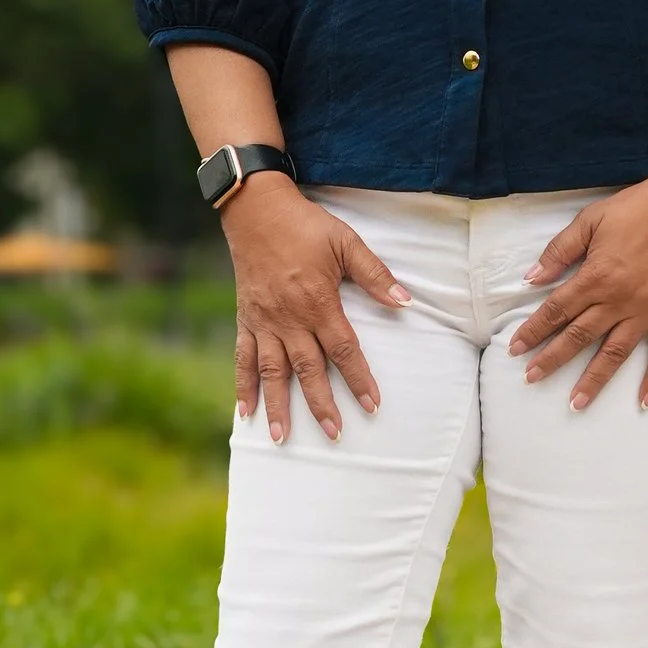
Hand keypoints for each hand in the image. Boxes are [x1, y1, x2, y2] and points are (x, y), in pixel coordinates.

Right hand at [221, 178, 409, 442]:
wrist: (256, 209)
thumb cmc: (305, 224)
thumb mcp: (346, 243)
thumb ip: (375, 275)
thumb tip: (405, 302)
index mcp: (318, 302)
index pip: (344, 350)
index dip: (359, 379)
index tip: (372, 405)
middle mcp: (289, 319)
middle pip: (309, 370)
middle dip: (322, 404)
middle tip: (334, 434)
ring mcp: (264, 321)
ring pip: (272, 372)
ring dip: (277, 406)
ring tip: (280, 438)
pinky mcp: (246, 318)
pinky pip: (242, 357)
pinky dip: (243, 385)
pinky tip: (244, 412)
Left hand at [508, 178, 647, 410]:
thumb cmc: (638, 208)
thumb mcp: (591, 220)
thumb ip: (560, 251)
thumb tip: (532, 278)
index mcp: (596, 276)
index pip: (557, 311)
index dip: (533, 331)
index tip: (515, 349)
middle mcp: (619, 300)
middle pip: (579, 337)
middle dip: (551, 360)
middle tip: (530, 378)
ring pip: (615, 354)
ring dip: (593, 380)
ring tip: (575, 404)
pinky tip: (644, 402)